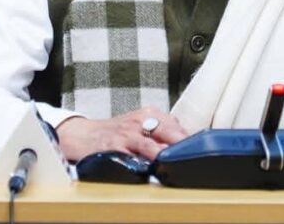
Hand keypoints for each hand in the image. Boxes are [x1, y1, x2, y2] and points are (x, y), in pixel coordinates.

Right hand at [55, 107, 186, 160]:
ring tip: (176, 162)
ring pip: (151, 144)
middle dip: (182, 144)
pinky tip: (152, 168)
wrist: (82, 134)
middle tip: (194, 155)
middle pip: (168, 131)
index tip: (201, 148)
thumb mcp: (139, 124)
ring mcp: (126, 133)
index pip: (176, 125)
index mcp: (149, 113)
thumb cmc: (115, 132)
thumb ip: (161, 131)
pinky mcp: (114, 146)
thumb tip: (186, 142)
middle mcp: (139, 120)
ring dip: (164, 154)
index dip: (189, 138)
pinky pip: (130, 155)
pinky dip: (142, 162)